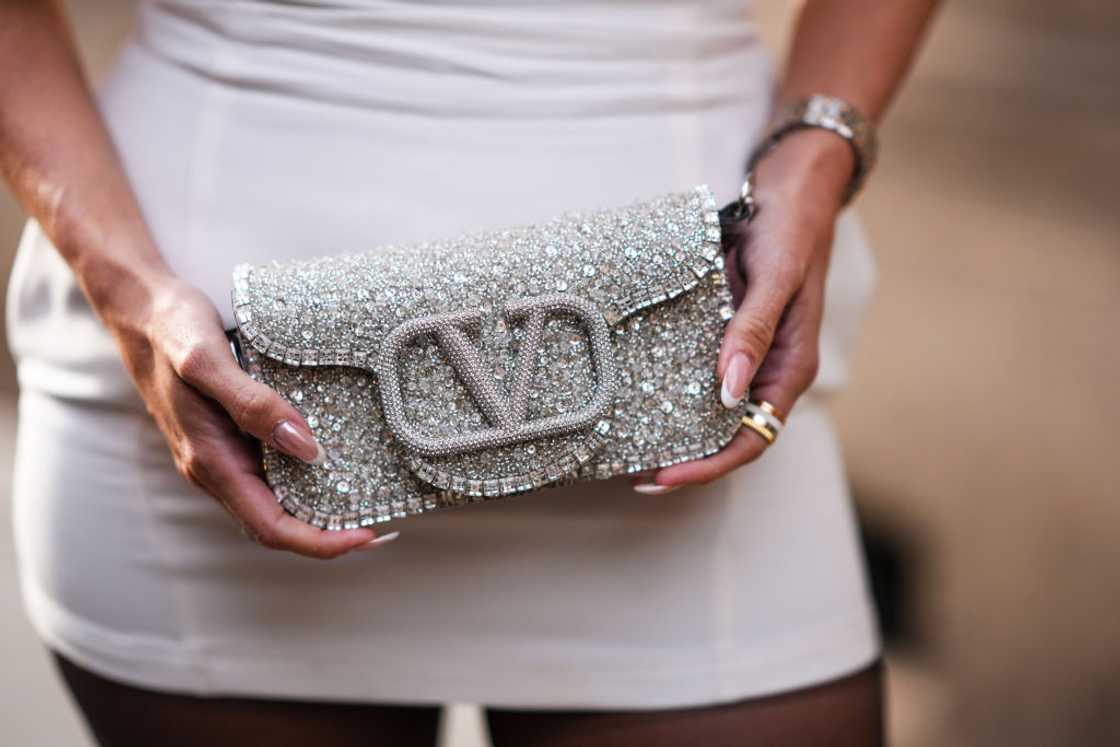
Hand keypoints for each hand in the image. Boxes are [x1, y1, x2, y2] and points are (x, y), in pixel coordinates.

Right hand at [105, 276, 393, 557]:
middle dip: (327, 534)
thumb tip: (307, 449)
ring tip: (367, 499)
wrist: (138, 310)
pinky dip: (304, 478)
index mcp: (210, 461)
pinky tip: (334, 461)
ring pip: (273, 501)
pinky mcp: (227, 437)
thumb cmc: (171, 331)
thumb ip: (253, 405)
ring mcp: (219, 455)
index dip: (320, 542)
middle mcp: (214, 468)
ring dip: (317, 510)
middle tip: (382, 526)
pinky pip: (269, 472)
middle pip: (276, 524)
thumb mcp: (208, 361)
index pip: (271, 526)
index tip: (366, 535)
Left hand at [638, 131, 853, 490]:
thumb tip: (729, 393)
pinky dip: (670, 390)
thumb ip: (754, 333)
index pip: (753, 438)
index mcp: (789, 368)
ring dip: (675, 433)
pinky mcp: (722, 335)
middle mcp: (766, 371)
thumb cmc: (791, 234)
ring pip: (710, 411)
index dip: (710, 465)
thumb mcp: (775, 280)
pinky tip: (636, 395)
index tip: (665, 477)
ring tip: (629, 447)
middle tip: (637, 476)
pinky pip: (696, 373)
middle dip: (687, 461)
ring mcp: (743, 355)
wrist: (788, 194)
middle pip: (728, 435)